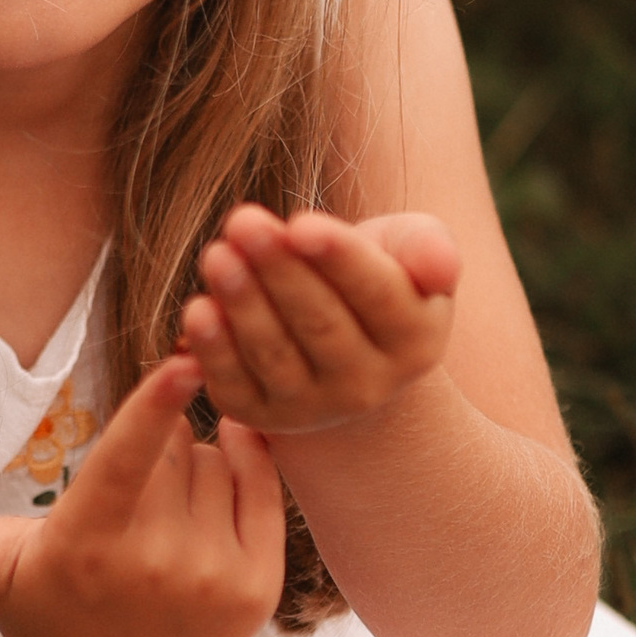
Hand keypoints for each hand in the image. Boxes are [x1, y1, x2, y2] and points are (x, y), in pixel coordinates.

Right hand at [0, 356, 283, 636]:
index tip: (185, 358)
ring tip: (160, 517)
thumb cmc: (38, 614)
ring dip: (195, 465)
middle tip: (129, 498)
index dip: (154, 405)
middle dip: (155, 447)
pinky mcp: (256, 591)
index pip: (127, 459)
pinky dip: (246, 469)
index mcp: (87, 545)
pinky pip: (263, 489)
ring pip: (218, 460)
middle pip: (173, 445)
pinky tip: (217, 480)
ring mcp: (213, 581)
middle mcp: (156, 567)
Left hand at [180, 207, 459, 434]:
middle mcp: (368, 385)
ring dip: (241, 303)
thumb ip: (429, 250)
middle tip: (243, 220)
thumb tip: (438, 268)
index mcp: (415, 340)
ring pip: (274, 354)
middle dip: (278, 270)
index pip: (377, 295)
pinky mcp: (260, 416)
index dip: (339, 259)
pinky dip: (213, 350)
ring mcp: (312, 408)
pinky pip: (234, 384)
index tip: (301, 224)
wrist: (343, 348)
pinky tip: (197, 310)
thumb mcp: (411, 253)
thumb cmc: (376, 277)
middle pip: (319, 323)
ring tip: (217, 254)